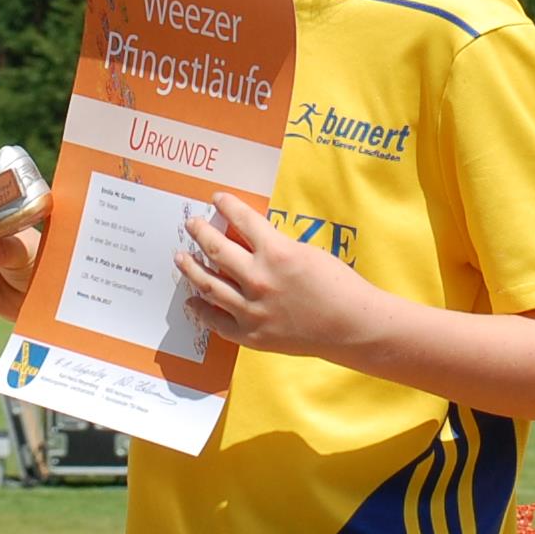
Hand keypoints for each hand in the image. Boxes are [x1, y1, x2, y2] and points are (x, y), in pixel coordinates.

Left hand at [175, 196, 381, 355]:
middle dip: (200, 233)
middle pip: (216, 249)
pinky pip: (217, 322)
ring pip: (208, 285)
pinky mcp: (252, 335)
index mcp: (276, 252)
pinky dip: (201, 311)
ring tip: (181, 258)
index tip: (216, 199)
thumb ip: (275, 248)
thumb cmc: (339, 286)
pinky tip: (192, 302)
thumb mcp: (307, 253)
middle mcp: (258, 278)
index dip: (227, 205)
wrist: (353, 326)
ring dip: (191, 269)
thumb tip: (249, 242)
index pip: (241, 219)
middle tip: (191, 225)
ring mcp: (252, 309)